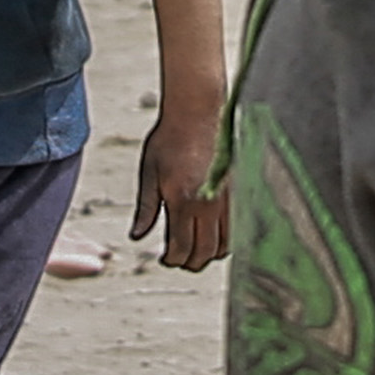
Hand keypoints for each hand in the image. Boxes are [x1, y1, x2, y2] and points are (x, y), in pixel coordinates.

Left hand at [136, 80, 228, 272]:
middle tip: (179, 261)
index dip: (172, 260)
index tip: (164, 259)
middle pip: (205, 252)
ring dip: (210, 254)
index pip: (181, 247)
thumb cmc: (169, 139)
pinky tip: (212, 234)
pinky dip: (226, 239)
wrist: (198, 111)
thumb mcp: (149, 174)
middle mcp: (208, 204)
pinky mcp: (238, 192)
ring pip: (225, 244)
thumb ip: (146, 209)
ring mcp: (227, 199)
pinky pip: (237, 228)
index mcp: (183, 201)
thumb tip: (136, 237)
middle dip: (191, 263)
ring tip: (195, 249)